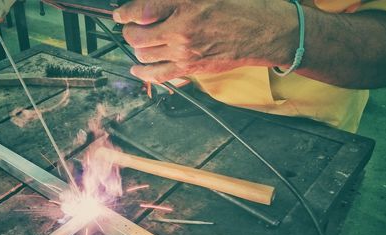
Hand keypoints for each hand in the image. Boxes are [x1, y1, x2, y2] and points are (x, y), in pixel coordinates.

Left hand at [113, 0, 296, 82]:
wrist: (265, 32)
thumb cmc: (243, 7)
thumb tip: (157, 2)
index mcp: (185, 4)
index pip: (141, 10)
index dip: (125, 12)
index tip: (120, 13)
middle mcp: (181, 30)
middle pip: (137, 36)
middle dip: (129, 30)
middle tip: (131, 26)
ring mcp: (184, 53)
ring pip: (144, 55)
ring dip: (137, 49)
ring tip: (140, 42)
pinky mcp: (191, 69)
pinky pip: (158, 75)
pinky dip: (143, 72)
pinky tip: (137, 69)